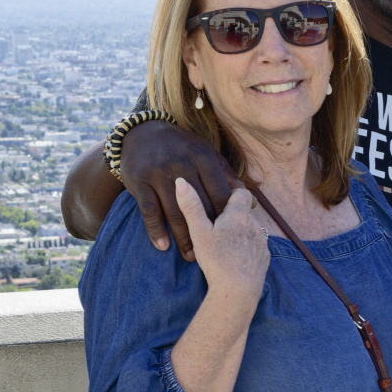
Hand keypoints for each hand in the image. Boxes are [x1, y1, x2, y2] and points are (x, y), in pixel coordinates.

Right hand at [120, 120, 237, 260]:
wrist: (143, 134)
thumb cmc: (183, 149)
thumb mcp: (206, 155)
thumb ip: (227, 177)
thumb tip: (251, 202)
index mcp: (204, 157)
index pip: (221, 192)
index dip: (227, 216)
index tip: (234, 236)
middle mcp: (182, 164)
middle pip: (200, 205)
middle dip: (209, 232)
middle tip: (215, 254)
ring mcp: (159, 173)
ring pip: (176, 212)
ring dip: (183, 238)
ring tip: (190, 257)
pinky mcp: (139, 183)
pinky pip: (149, 211)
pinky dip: (156, 230)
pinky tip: (163, 246)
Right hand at [173, 180, 268, 298]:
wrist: (237, 289)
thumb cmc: (216, 259)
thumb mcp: (199, 231)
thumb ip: (191, 206)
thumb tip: (181, 181)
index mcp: (238, 214)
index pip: (241, 193)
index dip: (232, 193)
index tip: (221, 198)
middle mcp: (254, 224)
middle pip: (245, 212)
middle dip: (232, 215)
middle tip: (216, 225)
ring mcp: (262, 241)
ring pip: (251, 229)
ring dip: (240, 232)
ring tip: (224, 244)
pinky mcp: (265, 257)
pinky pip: (256, 246)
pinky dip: (246, 248)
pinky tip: (234, 257)